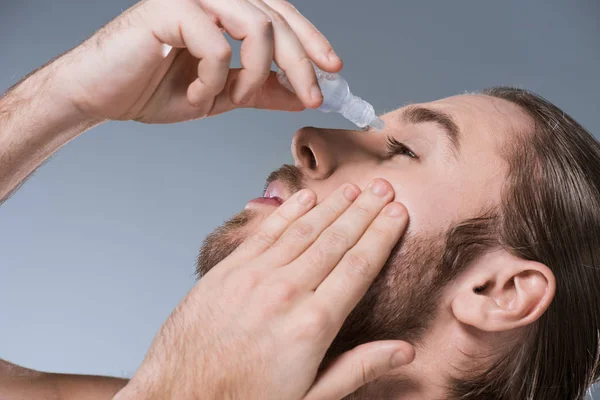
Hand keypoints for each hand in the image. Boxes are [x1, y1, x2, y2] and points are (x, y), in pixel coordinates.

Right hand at [58, 0, 341, 122]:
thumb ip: (262, 89)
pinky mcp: (169, 9)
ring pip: (256, 26)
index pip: (281, 13)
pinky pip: (217, 46)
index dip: (312, 39)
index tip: (333, 69)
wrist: (102, 96)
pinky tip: (196, 95)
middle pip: (277, 18)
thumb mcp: (223, 93)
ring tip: (233, 97)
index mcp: (226, 8)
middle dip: (301, 62)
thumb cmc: (155, 88)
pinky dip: (214, 81)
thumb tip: (303, 94)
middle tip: (312, 96)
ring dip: (254, 74)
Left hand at [115, 179, 413, 399]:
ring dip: (332, 206)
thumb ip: (358, 368)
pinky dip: (287, 213)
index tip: (398, 213)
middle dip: (364, 211)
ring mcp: (254, 277)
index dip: (382, 235)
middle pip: (336, 241)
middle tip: (383, 188)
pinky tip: (305, 199)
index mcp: (312, 325)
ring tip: (353, 189)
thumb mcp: (311, 398)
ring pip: (303, 231)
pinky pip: (265, 234)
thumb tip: (404, 351)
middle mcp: (286, 292)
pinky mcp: (228, 272)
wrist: (180, 398)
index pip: (359, 266)